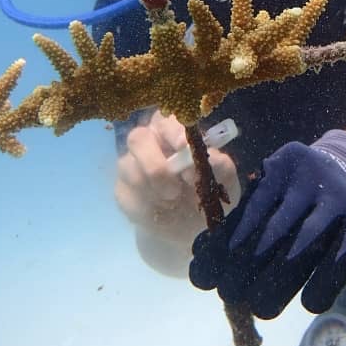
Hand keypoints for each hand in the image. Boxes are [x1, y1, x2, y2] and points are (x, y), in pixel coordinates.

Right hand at [115, 110, 239, 255]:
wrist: (188, 226)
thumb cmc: (206, 192)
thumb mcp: (224, 181)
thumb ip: (221, 167)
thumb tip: (212, 158)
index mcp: (174, 130)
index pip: (167, 119)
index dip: (173, 131)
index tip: (182, 146)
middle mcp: (148, 140)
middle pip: (138, 138)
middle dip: (156, 165)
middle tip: (175, 190)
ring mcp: (130, 163)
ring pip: (129, 168)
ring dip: (153, 190)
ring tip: (173, 201)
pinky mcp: (121, 189)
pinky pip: (125, 194)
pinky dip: (145, 207)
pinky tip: (160, 211)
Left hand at [189, 131, 345, 317]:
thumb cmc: (295, 194)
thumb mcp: (271, 193)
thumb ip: (242, 220)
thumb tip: (200, 253)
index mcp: (281, 166)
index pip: (250, 211)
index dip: (224, 247)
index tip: (204, 278)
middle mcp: (310, 176)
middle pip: (276, 229)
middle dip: (248, 266)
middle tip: (230, 295)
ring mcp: (339, 195)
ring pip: (305, 243)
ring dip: (280, 279)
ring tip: (261, 308)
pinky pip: (343, 254)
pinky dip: (325, 281)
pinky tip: (309, 303)